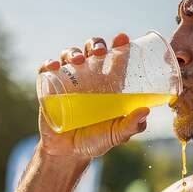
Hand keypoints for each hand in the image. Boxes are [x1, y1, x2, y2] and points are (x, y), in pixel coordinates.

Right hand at [37, 33, 149, 158]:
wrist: (68, 153)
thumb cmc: (95, 141)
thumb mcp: (115, 135)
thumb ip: (130, 125)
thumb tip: (145, 111)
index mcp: (108, 84)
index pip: (114, 58)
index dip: (119, 45)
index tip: (122, 38)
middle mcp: (89, 78)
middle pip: (92, 50)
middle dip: (96, 44)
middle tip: (99, 53)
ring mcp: (68, 80)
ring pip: (70, 54)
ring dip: (74, 51)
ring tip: (79, 60)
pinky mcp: (49, 88)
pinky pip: (47, 69)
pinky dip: (50, 63)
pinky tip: (55, 66)